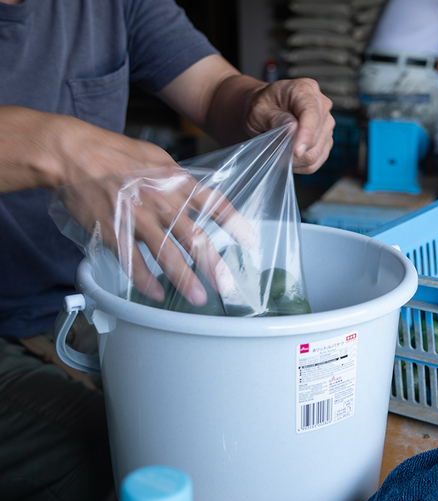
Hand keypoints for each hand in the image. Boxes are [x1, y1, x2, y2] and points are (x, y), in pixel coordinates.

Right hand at [57, 168, 254, 306]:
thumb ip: (179, 181)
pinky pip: (131, 260)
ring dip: (183, 279)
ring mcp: (137, 218)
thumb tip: (198, 197)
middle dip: (213, 265)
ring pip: (166, 254)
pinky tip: (155, 294)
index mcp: (176, 182)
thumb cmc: (117, 153)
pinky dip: (143, 280)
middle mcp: (161, 202)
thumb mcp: (158, 159)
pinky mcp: (112, 230)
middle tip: (227, 286)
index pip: (214, 204)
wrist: (75, 153)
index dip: (235, 224)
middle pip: (194, 237)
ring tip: (198, 298)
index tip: (250, 241)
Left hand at [243, 78, 334, 173]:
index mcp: (304, 89)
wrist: (266, 111)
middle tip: (273, 147)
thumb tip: (292, 129)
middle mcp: (321, 105)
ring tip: (279, 150)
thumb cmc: (261, 107)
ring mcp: (326, 123)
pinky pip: (316, 161)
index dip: (305, 134)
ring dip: (295, 159)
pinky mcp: (325, 140)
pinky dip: (300, 164)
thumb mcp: (258, 110)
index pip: (311, 114)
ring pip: (316, 153)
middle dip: (294, 148)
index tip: (296, 151)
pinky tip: (288, 155)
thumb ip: (275, 118)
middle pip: (316, 138)